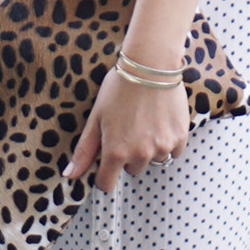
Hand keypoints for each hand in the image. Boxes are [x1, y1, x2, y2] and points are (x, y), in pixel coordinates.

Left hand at [66, 62, 189, 195]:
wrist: (151, 65)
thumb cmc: (121, 88)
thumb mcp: (96, 118)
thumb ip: (84, 150)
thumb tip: (69, 175)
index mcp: (116, 152)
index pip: (107, 184)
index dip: (104, 174)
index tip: (107, 162)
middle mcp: (140, 154)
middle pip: (132, 169)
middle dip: (129, 154)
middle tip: (128, 128)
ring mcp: (162, 147)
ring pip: (153, 160)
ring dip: (149, 148)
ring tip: (145, 122)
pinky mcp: (180, 138)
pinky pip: (173, 151)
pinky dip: (167, 141)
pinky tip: (160, 121)